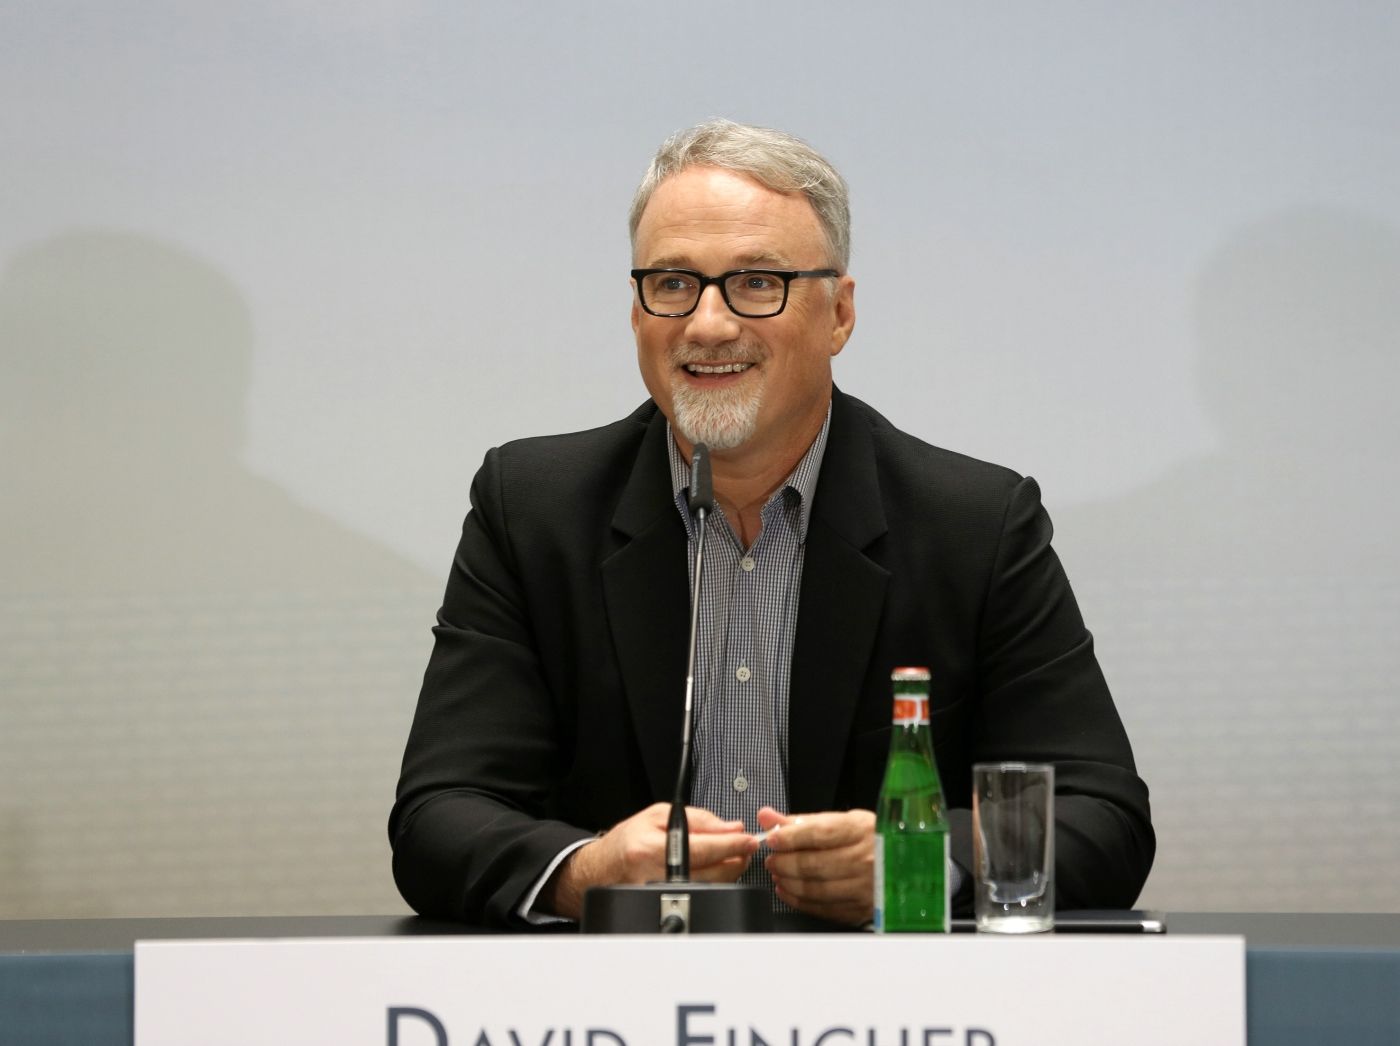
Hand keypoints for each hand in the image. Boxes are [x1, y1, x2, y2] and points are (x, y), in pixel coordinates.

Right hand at [542, 803, 757, 918]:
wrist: (604, 867)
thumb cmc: (629, 840)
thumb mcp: (659, 815)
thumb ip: (699, 819)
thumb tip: (731, 827)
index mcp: (653, 847)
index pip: (704, 848)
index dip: (731, 844)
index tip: (749, 839)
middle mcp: (656, 874)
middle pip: (712, 872)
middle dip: (736, 858)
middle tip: (746, 846)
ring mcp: (661, 895)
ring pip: (711, 887)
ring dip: (730, 871)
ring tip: (733, 856)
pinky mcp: (666, 906)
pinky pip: (702, 895)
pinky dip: (715, 883)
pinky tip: (717, 871)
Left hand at [757, 805, 874, 925]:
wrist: (903, 867)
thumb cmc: (868, 840)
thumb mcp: (840, 821)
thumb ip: (801, 821)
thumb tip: (766, 816)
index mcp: (861, 831)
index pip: (820, 833)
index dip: (791, 837)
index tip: (772, 839)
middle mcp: (866, 859)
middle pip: (814, 863)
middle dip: (785, 862)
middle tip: (772, 859)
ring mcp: (864, 887)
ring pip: (816, 889)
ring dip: (789, 883)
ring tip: (778, 874)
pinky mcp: (861, 909)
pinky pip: (824, 908)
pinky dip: (800, 901)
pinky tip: (788, 891)